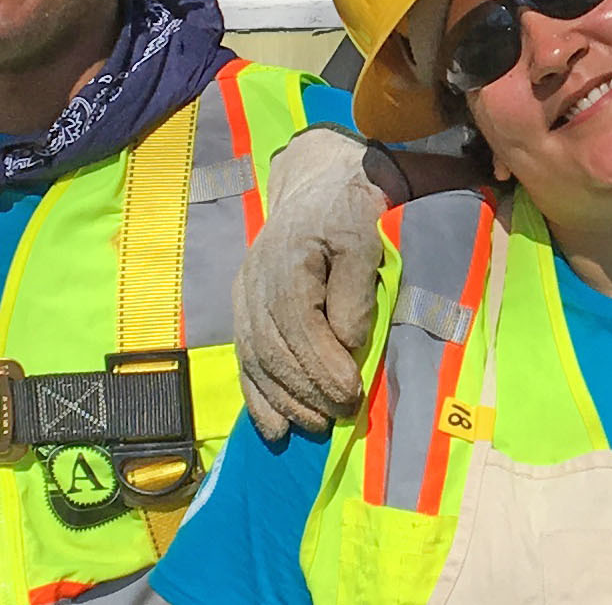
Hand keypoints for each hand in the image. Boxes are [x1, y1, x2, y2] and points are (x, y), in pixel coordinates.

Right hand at [233, 124, 393, 440]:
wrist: (319, 183)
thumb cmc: (354, 208)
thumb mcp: (367, 234)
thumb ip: (357, 287)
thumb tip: (347, 341)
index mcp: (287, 258)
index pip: (298, 325)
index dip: (322, 366)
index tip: (352, 394)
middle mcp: (256, 279)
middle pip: (274, 350)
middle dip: (307, 391)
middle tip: (341, 417)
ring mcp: (246, 296)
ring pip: (257, 360)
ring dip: (285, 401)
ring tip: (316, 426)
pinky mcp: (245, 309)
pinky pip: (246, 360)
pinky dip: (259, 398)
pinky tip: (274, 429)